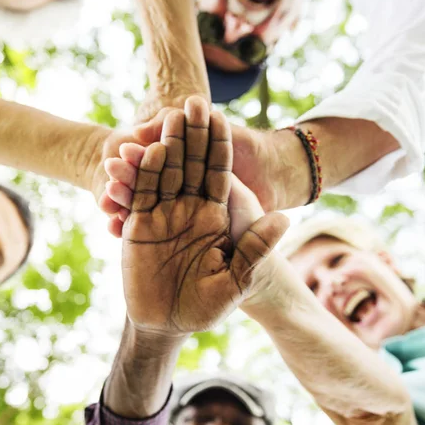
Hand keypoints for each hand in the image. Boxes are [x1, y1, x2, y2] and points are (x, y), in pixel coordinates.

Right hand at [121, 96, 286, 335]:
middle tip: (192, 102)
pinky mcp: (139, 224)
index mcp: (216, 215)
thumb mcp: (236, 279)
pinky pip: (141, 194)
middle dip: (192, 134)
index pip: (218, 172)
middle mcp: (190, 208)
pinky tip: (147, 152)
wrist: (168, 323)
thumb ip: (255, 248)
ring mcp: (164, 214)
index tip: (219, 115)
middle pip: (191, 164)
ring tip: (167, 117)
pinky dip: (143, 174)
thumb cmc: (207, 306)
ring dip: (167, 146)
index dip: (218, 144)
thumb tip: (285, 218)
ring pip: (165, 172)